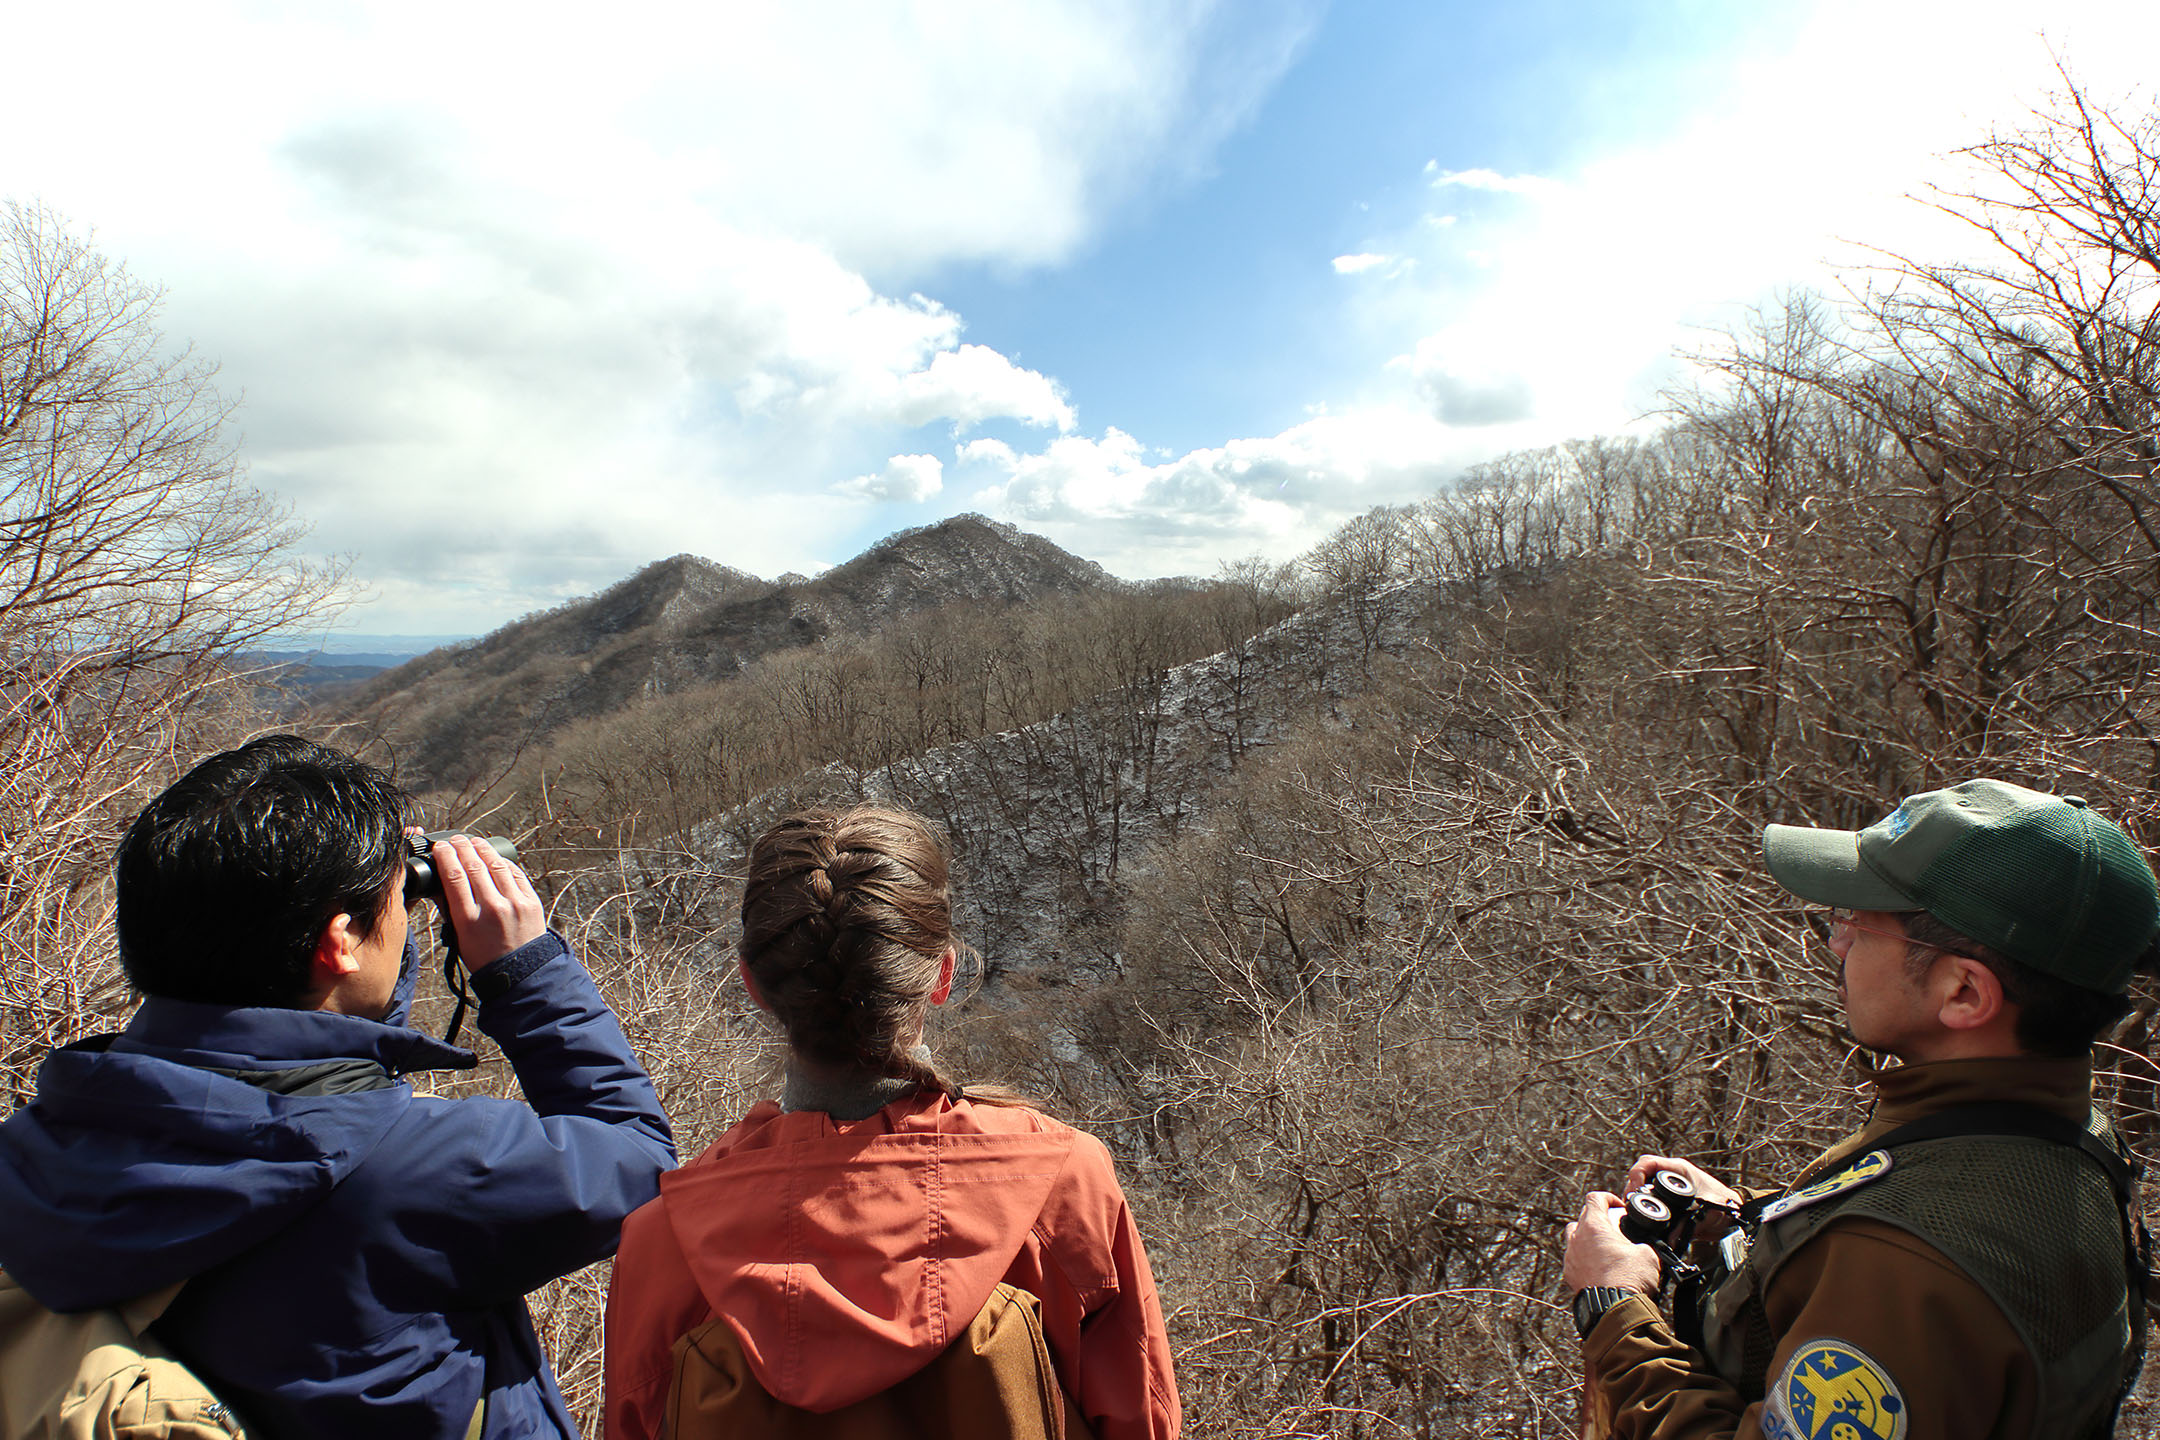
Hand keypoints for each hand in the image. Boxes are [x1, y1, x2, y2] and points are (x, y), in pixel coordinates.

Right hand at [430, 835, 545, 970]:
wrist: (520, 973)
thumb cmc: (485, 958)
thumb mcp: (459, 938)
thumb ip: (450, 911)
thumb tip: (441, 886)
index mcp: (469, 920)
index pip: (454, 877)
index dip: (446, 857)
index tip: (440, 848)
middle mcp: (492, 908)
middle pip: (474, 866)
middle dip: (462, 848)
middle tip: (455, 839)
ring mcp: (514, 903)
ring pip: (496, 865)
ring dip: (483, 848)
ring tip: (473, 841)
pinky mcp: (531, 901)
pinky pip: (516, 874)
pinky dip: (503, 862)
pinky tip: (494, 855)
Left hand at [1563, 1191, 1661, 1294]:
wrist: (1614, 1309)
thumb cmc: (1629, 1279)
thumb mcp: (1648, 1254)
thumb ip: (1641, 1242)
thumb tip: (1640, 1246)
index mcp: (1594, 1226)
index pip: (1595, 1198)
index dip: (1608, 1198)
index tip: (1618, 1207)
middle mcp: (1577, 1238)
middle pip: (1583, 1216)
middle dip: (1599, 1218)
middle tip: (1616, 1229)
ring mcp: (1570, 1257)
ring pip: (1574, 1237)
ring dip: (1588, 1238)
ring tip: (1606, 1248)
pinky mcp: (1569, 1274)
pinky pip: (1574, 1259)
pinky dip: (1584, 1258)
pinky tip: (1599, 1267)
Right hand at [1623, 1154, 1742, 1236]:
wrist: (1735, 1216)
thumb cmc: (1725, 1207)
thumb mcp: (1707, 1214)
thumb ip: (1689, 1225)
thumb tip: (1671, 1238)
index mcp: (1680, 1170)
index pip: (1648, 1163)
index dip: (1635, 1175)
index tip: (1632, 1191)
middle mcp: (1671, 1175)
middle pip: (1641, 1174)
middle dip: (1631, 1188)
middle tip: (1627, 1205)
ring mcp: (1669, 1186)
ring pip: (1643, 1186)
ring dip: (1635, 1197)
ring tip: (1630, 1211)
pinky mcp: (1669, 1199)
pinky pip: (1650, 1197)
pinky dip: (1643, 1205)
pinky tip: (1640, 1216)